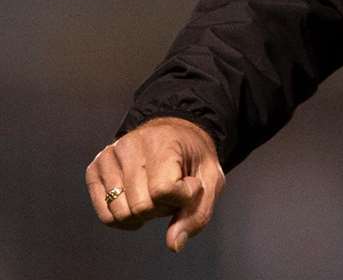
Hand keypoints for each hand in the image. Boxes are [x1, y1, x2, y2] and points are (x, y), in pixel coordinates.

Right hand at [85, 117, 225, 251]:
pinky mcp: (94, 169)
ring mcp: (108, 156)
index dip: (181, 198)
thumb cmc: (193, 158)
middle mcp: (130, 145)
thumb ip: (197, 214)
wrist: (175, 133)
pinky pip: (106, 215)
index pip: (162, 190)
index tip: (190, 184)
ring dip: (143, 213)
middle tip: (172, 190)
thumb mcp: (211, 180)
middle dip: (162, 208)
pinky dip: (125, 219)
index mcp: (162, 141)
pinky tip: (138, 203)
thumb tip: (173, 244)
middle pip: (141, 207)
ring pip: (121, 213)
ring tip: (155, 192)